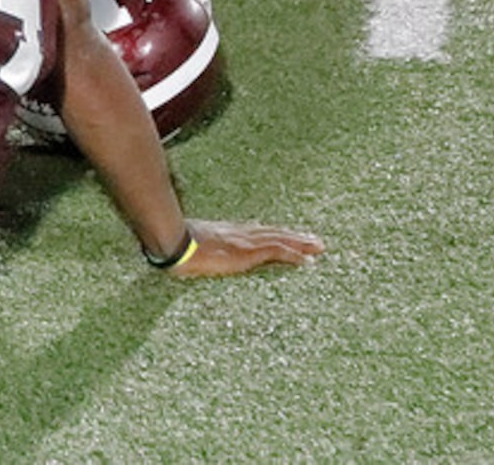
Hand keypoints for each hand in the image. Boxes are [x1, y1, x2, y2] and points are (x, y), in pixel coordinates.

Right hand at [169, 220, 325, 277]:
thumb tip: (191, 253)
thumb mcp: (191, 244)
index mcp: (227, 232)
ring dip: (300, 244)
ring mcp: (245, 242)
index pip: (258, 231)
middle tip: (314, 241)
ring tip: (318, 248)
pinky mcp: (248, 252)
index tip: (288, 235)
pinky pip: (277, 252)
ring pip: (280, 240)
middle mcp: (240, 233)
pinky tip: (307, 261)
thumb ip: (198, 247)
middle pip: (274, 233)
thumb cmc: (177, 246)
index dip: (275, 233)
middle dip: (295, 237)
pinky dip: (293, 255)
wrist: (175, 243)